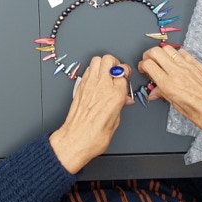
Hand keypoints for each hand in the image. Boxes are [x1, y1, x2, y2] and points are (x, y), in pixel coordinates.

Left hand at [49, 54, 133, 173]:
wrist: (75, 140)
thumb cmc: (94, 137)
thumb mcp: (115, 122)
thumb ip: (120, 106)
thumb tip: (124, 99)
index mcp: (115, 96)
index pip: (123, 73)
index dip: (126, 75)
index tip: (126, 78)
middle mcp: (102, 87)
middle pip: (110, 60)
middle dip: (115, 63)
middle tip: (117, 71)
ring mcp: (89, 85)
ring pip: (97, 60)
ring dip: (103, 63)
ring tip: (107, 72)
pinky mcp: (80, 86)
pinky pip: (88, 69)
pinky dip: (93, 70)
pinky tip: (96, 78)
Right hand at [138, 47, 201, 161]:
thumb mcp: (179, 108)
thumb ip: (164, 95)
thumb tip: (155, 92)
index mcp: (170, 85)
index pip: (148, 65)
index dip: (142, 65)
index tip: (143, 70)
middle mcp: (178, 72)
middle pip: (155, 52)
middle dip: (148, 55)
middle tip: (148, 62)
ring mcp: (188, 66)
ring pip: (167, 48)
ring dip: (160, 52)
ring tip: (160, 61)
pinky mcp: (198, 65)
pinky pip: (182, 52)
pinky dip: (175, 54)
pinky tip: (175, 62)